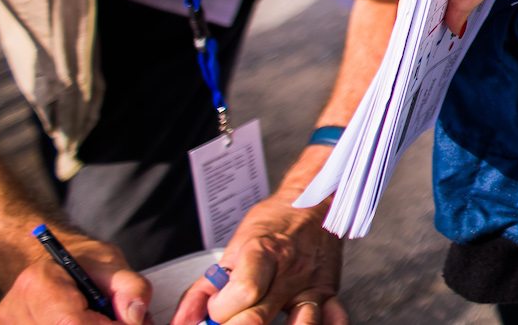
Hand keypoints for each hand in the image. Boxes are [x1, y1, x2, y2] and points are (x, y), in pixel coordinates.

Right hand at [0, 232, 147, 324]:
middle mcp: (16, 308)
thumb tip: (134, 317)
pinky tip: (87, 322)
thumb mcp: (113, 265)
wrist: (56, 267)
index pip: (71, 323)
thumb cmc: (84, 264)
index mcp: (38, 283)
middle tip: (120, 320)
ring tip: (102, 318)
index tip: (127, 322)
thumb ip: (131, 288)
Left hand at [171, 190, 345, 324]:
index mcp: (263, 253)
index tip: (214, 311)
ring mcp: (311, 284)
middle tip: (228, 322)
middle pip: (258, 317)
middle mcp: (290, 271)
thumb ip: (204, 288)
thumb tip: (182, 321)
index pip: (242, 292)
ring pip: (303, 323)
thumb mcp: (234, 248)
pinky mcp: (328, 292)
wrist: (313, 204)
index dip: (219, 310)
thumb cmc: (273, 225)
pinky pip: (336, 318)